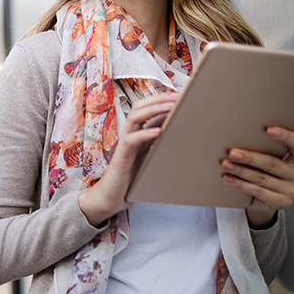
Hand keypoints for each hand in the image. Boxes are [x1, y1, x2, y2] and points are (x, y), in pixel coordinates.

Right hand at [77, 91, 179, 225]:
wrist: (112, 198)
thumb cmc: (133, 181)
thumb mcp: (150, 160)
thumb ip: (159, 147)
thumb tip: (181, 136)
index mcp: (138, 134)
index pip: (146, 108)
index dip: (162, 99)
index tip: (181, 95)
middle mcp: (130, 135)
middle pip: (139, 107)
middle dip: (159, 98)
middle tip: (179, 96)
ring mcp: (124, 145)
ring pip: (134, 118)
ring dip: (153, 109)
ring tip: (170, 106)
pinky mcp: (121, 157)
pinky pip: (131, 140)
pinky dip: (144, 134)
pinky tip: (158, 131)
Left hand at [221, 126, 293, 228]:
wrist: (271, 197)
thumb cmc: (273, 169)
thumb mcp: (279, 154)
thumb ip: (281, 139)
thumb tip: (287, 121)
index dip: (285, 136)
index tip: (268, 130)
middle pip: (273, 164)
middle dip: (250, 157)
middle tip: (232, 152)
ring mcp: (293, 191)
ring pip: (262, 178)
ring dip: (240, 171)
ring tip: (225, 164)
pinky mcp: (282, 203)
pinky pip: (257, 192)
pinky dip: (240, 184)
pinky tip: (228, 178)